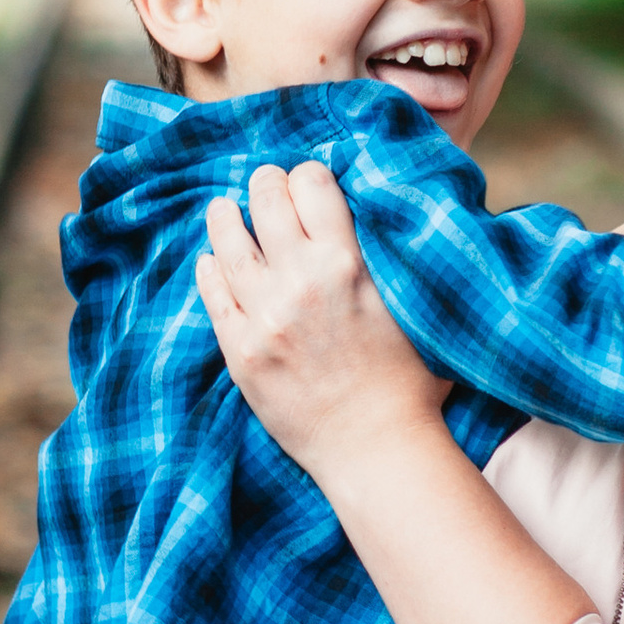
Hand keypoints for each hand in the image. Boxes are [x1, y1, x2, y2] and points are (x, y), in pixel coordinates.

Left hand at [195, 160, 449, 483]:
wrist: (377, 448)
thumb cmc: (411, 381)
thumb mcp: (414, 303)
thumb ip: (391, 257)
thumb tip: (380, 216)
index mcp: (347, 262)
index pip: (313, 183)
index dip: (309, 175)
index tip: (308, 182)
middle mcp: (299, 280)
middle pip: (265, 201)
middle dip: (266, 184)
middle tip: (265, 184)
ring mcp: (263, 316)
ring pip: (228, 242)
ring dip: (226, 217)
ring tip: (224, 209)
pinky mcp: (240, 351)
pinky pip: (213, 294)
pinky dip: (209, 268)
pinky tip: (210, 259)